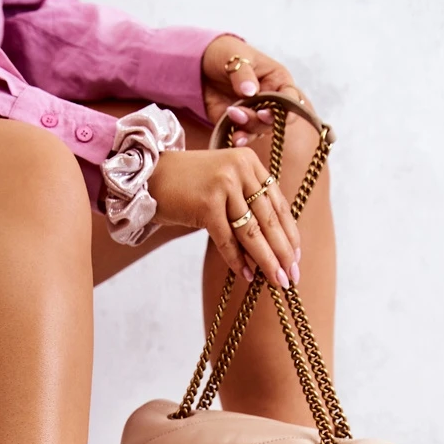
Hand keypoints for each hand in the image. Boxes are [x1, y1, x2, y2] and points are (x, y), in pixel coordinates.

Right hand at [148, 147, 301, 287]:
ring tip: (277, 280)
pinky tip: (247, 276)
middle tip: (292, 277)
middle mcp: (240, 169)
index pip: (277, 203)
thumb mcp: (223, 184)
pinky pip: (227, 239)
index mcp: (249, 163)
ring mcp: (223, 185)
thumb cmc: (186, 186)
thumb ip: (246, 202)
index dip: (289, 233)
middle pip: (268, 218)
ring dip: (266, 260)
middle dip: (283, 251)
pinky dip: (237, 260)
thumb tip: (271, 242)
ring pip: (251, 231)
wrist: (147, 177)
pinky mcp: (207, 204)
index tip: (296, 258)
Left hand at [201, 35, 307, 145]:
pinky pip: (243, 136)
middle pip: (275, 120)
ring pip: (259, 131)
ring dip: (248, 129)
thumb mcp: (234, 56)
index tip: (268, 112)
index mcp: (277, 80)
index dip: (285, 110)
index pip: (290, 99)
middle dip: (259, 120)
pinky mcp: (238, 124)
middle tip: (241, 112)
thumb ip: (243, 74)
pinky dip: (239, 139)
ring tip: (232, 115)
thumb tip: (251, 91)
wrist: (201, 65)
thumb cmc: (226, 54)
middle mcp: (270, 101)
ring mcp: (254, 114)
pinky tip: (233, 138)